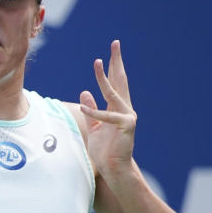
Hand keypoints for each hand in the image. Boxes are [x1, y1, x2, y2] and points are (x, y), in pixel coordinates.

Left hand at [79, 40, 136, 176]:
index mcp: (117, 108)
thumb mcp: (94, 127)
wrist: (113, 169)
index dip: (111, 68)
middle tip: (115, 43)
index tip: (109, 52)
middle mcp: (125, 109)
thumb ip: (91, 110)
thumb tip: (85, 92)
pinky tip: (84, 100)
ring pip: (113, 93)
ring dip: (104, 78)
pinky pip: (106, 116)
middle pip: (119, 81)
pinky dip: (94, 110)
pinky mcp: (126, 127)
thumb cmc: (104, 150)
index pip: (114, 83)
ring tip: (97, 62)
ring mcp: (127, 117)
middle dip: (116, 62)